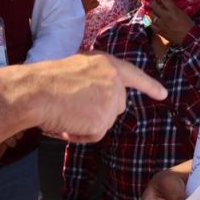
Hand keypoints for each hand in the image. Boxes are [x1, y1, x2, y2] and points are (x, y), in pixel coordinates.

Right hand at [36, 52, 168, 141]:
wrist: (36, 92)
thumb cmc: (47, 80)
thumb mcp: (78, 69)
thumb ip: (95, 79)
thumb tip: (98, 98)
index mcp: (107, 64)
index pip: (134, 75)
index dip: (149, 85)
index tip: (163, 94)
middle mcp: (115, 81)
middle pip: (117, 106)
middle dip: (99, 112)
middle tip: (73, 107)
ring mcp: (111, 101)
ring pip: (105, 122)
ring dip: (86, 124)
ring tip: (65, 113)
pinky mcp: (103, 120)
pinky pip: (95, 135)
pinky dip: (80, 135)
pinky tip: (66, 124)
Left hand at [148, 0, 194, 45]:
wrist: (188, 37)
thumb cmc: (188, 24)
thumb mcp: (183, 13)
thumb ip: (175, 8)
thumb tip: (168, 5)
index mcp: (173, 10)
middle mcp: (165, 16)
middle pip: (155, 6)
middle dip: (154, 2)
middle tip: (154, 2)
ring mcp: (161, 24)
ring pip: (152, 15)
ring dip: (154, 13)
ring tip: (155, 13)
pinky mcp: (160, 31)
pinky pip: (152, 25)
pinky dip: (153, 23)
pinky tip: (155, 22)